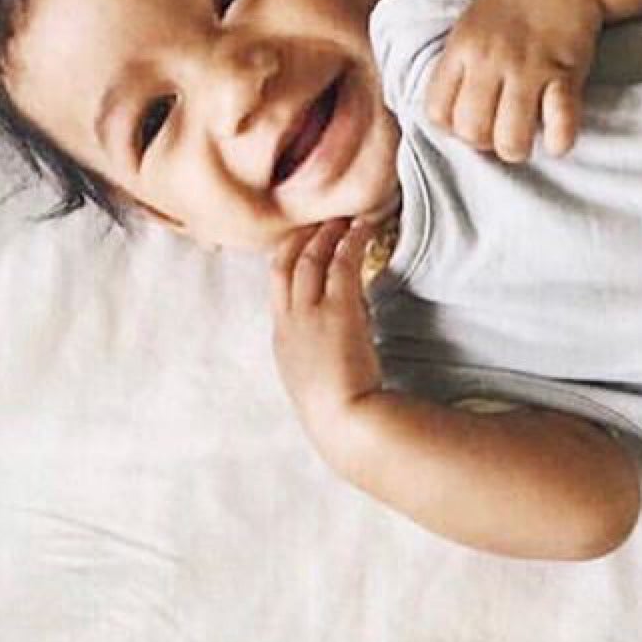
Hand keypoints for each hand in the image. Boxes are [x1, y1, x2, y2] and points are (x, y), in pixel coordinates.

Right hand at [271, 218, 384, 445]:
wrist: (345, 423)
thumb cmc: (339, 412)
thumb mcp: (318, 376)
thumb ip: (325, 345)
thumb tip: (350, 318)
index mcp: (282, 339)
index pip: (276, 285)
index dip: (287, 258)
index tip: (301, 242)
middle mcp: (290, 321)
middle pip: (287, 263)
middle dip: (303, 237)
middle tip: (322, 219)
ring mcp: (311, 313)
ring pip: (312, 257)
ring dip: (327, 232)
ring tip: (344, 217)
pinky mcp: (338, 310)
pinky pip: (342, 263)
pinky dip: (352, 242)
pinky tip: (364, 229)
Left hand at [423, 0, 602, 161]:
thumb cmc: (519, 0)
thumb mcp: (472, 23)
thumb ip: (459, 66)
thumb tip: (454, 119)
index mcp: (462, 47)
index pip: (437, 113)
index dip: (454, 127)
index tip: (474, 119)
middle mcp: (490, 58)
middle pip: (472, 133)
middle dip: (487, 143)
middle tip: (503, 128)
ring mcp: (528, 68)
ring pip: (510, 141)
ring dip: (519, 148)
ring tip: (529, 132)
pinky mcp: (565, 74)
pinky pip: (559, 129)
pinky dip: (560, 140)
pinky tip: (559, 130)